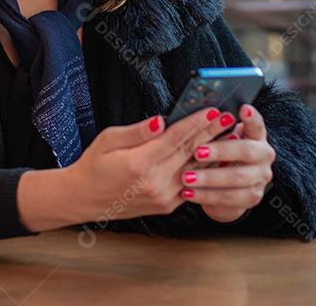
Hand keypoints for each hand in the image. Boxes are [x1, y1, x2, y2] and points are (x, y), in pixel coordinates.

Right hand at [63, 106, 236, 223]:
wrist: (85, 199)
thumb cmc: (94, 165)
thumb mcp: (108, 140)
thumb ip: (137, 131)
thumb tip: (161, 120)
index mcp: (139, 164)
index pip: (175, 139)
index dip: (196, 123)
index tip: (212, 110)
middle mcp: (155, 183)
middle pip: (190, 152)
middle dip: (212, 133)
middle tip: (229, 117)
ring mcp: (163, 197)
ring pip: (195, 169)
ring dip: (214, 151)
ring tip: (230, 135)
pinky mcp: (167, 205)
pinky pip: (191, 183)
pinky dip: (205, 169)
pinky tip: (216, 156)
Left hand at [179, 102, 275, 222]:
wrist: (227, 187)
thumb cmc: (218, 156)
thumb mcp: (216, 139)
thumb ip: (212, 128)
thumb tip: (196, 115)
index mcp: (255, 136)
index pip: (257, 124)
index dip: (252, 117)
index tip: (243, 108)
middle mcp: (263, 156)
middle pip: (246, 151)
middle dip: (220, 151)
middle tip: (197, 152)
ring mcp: (260, 178)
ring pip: (237, 178)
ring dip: (209, 178)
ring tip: (187, 177)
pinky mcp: (252, 198)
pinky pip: (229, 198)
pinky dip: (206, 196)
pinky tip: (189, 193)